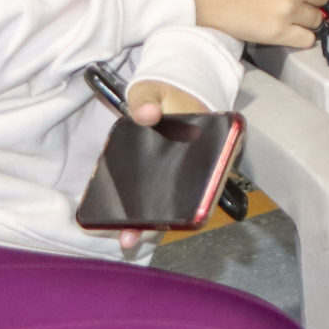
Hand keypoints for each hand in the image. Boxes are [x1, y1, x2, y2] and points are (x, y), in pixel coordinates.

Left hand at [116, 80, 210, 252]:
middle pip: (188, 198)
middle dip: (162, 222)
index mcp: (204, 142)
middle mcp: (198, 164)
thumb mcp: (152, 90)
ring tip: (125, 239)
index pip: (204, 176)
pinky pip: (160, 197)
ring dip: (152, 223)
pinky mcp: (167, 177)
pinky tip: (123, 224)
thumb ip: (146, 100)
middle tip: (131, 238)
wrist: (172, 92)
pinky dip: (145, 211)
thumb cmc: (165, 92)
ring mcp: (183, 173)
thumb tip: (146, 115)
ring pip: (174, 203)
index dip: (190, 201)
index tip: (168, 216)